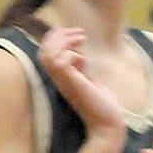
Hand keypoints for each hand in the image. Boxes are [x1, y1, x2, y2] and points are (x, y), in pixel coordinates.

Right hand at [38, 27, 127, 142]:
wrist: (108, 123)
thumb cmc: (101, 104)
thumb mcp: (89, 78)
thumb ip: (81, 66)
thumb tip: (78, 50)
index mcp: (61, 78)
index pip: (46, 54)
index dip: (53, 39)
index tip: (67, 29)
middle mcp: (59, 80)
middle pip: (45, 52)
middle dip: (58, 36)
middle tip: (79, 32)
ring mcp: (64, 83)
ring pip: (50, 56)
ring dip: (64, 41)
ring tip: (81, 38)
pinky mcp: (72, 85)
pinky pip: (61, 63)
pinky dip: (72, 54)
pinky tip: (83, 58)